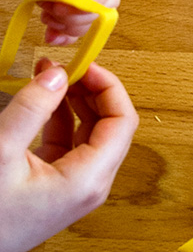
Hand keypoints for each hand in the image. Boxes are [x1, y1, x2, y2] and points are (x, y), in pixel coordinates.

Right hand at [0, 59, 137, 251]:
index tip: (83, 63)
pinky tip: (44, 101)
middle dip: (92, 90)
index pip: (123, 121)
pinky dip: (61, 120)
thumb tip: (56, 73)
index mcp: (89, 179)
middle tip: (65, 65)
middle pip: (111, 126)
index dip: (108, 86)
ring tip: (51, 75)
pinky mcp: (55, 189)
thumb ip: (32, 109)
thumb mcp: (0, 152)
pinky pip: (69, 146)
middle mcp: (90, 185)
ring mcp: (74, 188)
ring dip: (76, 103)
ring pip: (90, 135)